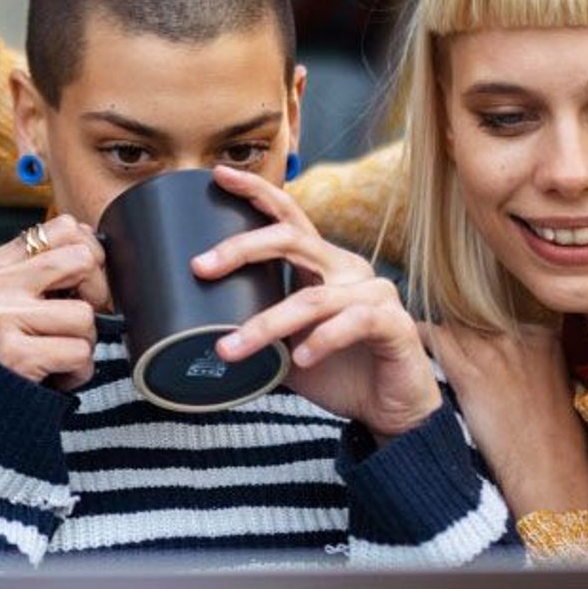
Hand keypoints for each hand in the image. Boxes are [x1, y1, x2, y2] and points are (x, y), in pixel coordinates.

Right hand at [0, 215, 109, 390]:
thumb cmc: (8, 348)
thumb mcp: (16, 298)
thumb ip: (48, 270)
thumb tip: (94, 244)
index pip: (66, 227)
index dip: (90, 254)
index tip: (81, 283)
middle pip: (83, 260)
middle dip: (97, 294)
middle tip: (78, 320)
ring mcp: (2, 318)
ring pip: (85, 314)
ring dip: (84, 342)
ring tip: (57, 353)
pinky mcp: (15, 355)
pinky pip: (79, 353)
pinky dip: (78, 371)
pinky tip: (55, 375)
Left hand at [194, 166, 441, 441]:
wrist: (389, 412)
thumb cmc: (336, 374)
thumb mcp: (284, 348)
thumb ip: (253, 332)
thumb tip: (194, 334)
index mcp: (321, 266)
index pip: (288, 218)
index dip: (256, 193)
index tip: (218, 176)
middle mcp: (347, 270)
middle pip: (292, 240)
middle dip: (242, 248)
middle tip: (200, 267)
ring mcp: (374, 294)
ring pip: (312, 298)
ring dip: (266, 325)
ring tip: (230, 350)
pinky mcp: (394, 323)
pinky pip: (353, 322)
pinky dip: (322, 340)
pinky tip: (301, 359)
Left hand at [420, 320, 587, 516]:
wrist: (547, 471)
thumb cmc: (549, 441)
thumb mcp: (551, 388)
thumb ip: (528, 363)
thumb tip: (504, 359)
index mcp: (544, 338)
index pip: (495, 320)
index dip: (475, 334)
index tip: (466, 348)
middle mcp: (520, 336)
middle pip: (472, 319)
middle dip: (456, 335)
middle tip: (440, 351)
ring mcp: (496, 351)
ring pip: (451, 326)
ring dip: (437, 339)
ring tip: (421, 351)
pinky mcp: (471, 371)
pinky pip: (433, 337)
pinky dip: (420, 339)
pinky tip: (411, 349)